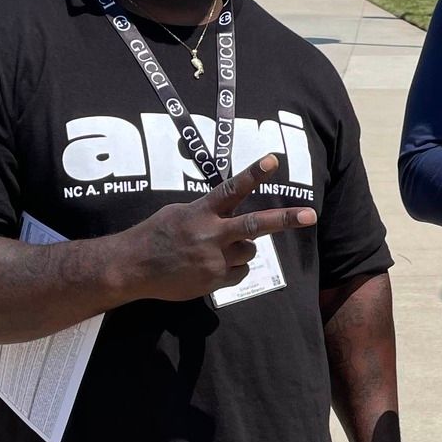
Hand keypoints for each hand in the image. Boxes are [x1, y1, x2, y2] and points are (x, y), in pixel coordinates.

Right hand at [124, 155, 315, 302]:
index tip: (274, 160)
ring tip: (217, 250)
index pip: (232, 189)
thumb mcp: (178, 213)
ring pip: (249, 252)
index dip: (254, 174)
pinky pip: (240, 273)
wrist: (132, 267)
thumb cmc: (155, 235)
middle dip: (284, 220)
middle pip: (255, 225)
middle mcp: (210, 234)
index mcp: (201, 212)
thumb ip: (206, 211)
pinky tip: (212, 267)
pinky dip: (233, 269)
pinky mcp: (213, 280)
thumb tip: (228, 211)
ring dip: (242, 250)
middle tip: (310, 215)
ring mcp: (213, 259)